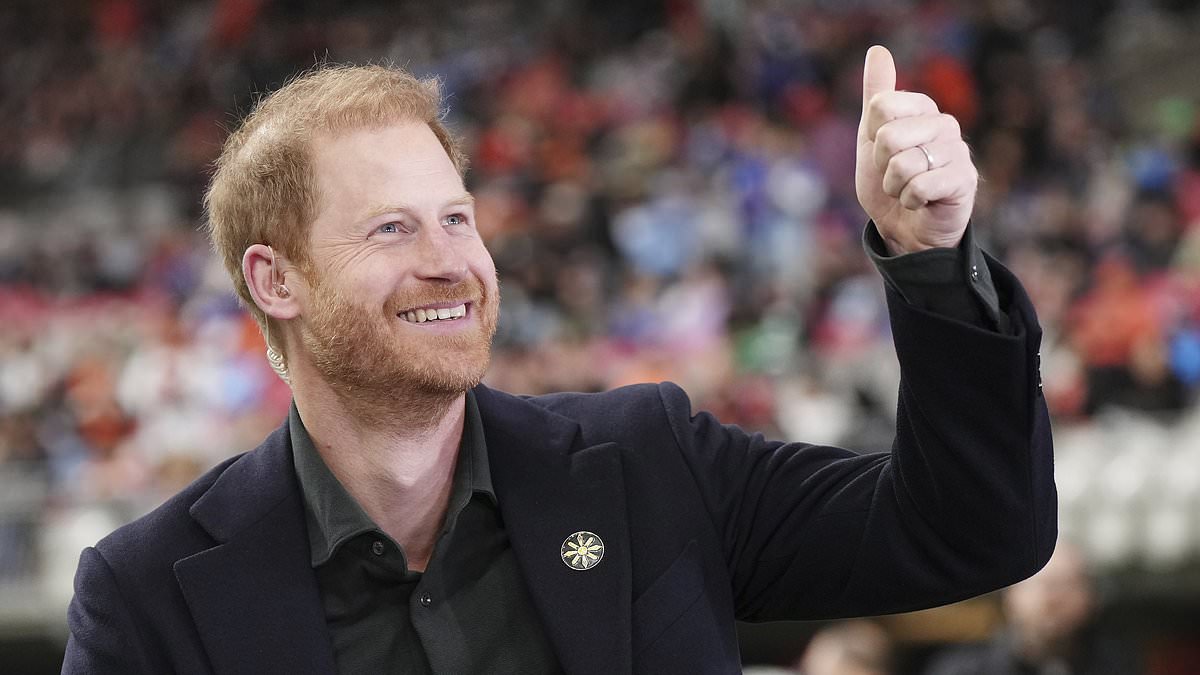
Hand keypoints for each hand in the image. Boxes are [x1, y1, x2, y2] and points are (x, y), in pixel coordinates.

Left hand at [855, 46, 976, 254]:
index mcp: (922, 109)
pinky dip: (910, 200)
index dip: (872, 138)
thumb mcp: (871, 139)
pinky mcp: (965, 179)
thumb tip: (878, 50)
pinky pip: (920, 186)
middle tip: (895, 176)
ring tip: (909, 190)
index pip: (880, 106)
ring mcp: (958, 151)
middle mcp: (944, 124)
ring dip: (895, 187)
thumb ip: (876, 95)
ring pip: (903, 165)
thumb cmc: (889, 183)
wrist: (905, 229)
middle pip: (889, 136)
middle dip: (882, 166)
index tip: (881, 152)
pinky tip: (921, 202)